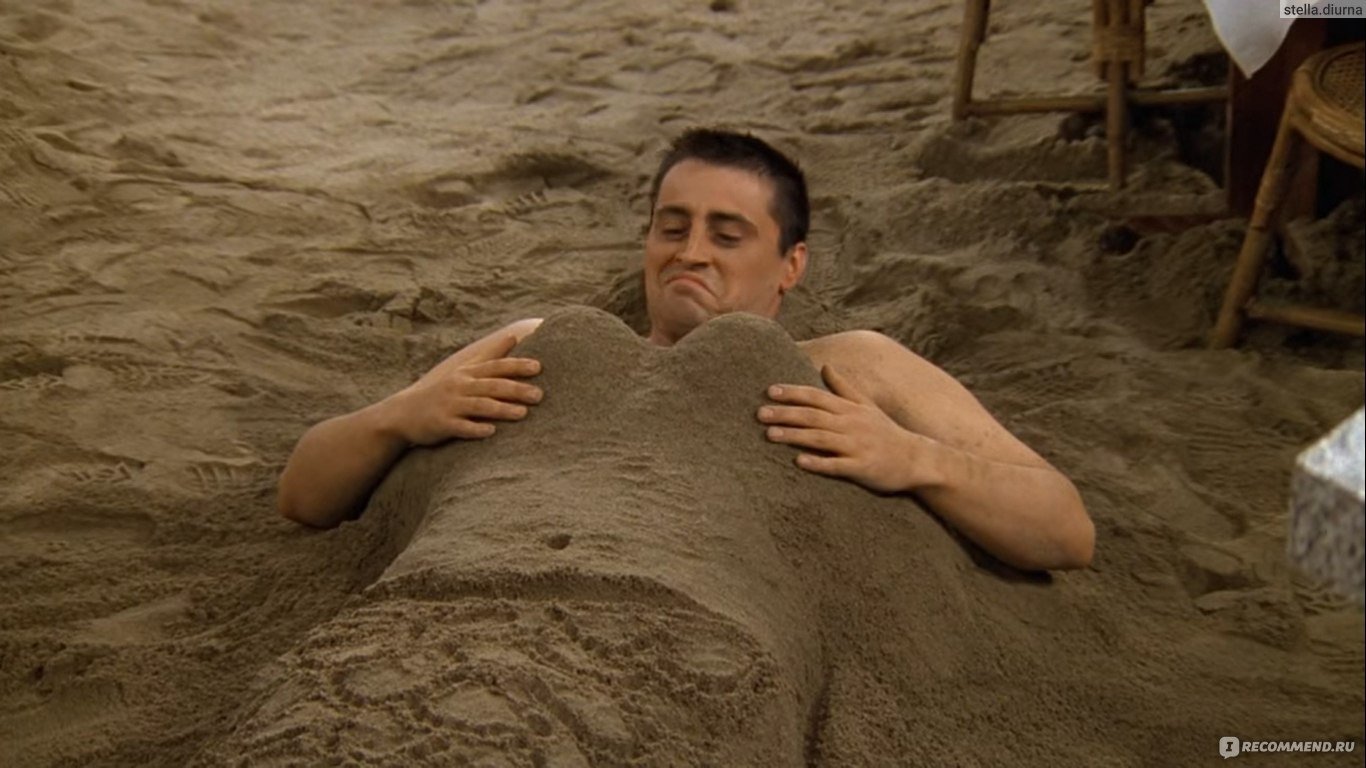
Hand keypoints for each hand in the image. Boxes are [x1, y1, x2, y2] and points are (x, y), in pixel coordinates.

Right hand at [382, 332, 542, 445]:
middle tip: (539, 395)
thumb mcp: (464, 370)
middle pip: (492, 386)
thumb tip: (513, 337)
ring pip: (479, 406)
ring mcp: (450, 405)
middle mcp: (459, 386)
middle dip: (516, 389)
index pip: (495, 367)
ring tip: (523, 414)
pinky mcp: (441, 424)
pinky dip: (475, 428)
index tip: (539, 367)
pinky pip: (460, 427)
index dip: (517, 366)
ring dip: (501, 409)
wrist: (404, 413)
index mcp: (467, 374)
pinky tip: (491, 431)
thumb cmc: (442, 392)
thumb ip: (489, 355)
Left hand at [757, 364, 925, 493]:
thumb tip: (826, 366)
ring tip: (770, 435)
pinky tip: (799, 462)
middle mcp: (851, 424)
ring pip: (820, 438)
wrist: (917, 459)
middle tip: (759, 414)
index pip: (816, 396)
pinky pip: (836, 465)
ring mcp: (856, 446)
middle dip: (785, 413)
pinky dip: (818, 463)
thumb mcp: (867, 406)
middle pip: (812, 416)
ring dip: (794, 436)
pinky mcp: (861, 468)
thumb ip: (845, 387)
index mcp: (849, 409)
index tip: (770, 391)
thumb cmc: (887, 432)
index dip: (793, 393)